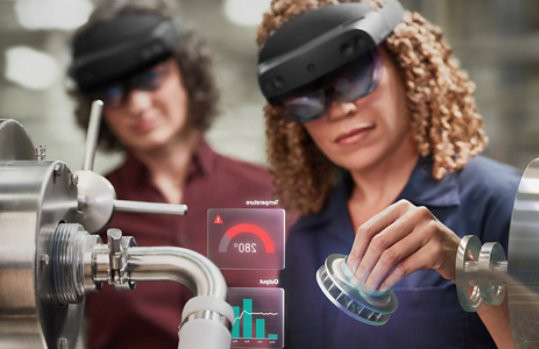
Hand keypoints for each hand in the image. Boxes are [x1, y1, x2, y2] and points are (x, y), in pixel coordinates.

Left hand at [346, 199, 460, 291]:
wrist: (460, 255)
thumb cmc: (423, 245)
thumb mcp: (403, 232)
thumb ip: (381, 238)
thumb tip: (353, 262)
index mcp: (401, 207)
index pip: (368, 228)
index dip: (356, 249)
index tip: (350, 267)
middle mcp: (415, 214)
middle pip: (378, 242)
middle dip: (364, 264)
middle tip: (358, 281)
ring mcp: (428, 230)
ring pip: (390, 256)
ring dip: (376, 274)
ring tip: (369, 286)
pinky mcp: (437, 249)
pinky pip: (404, 267)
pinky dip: (390, 279)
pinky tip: (384, 286)